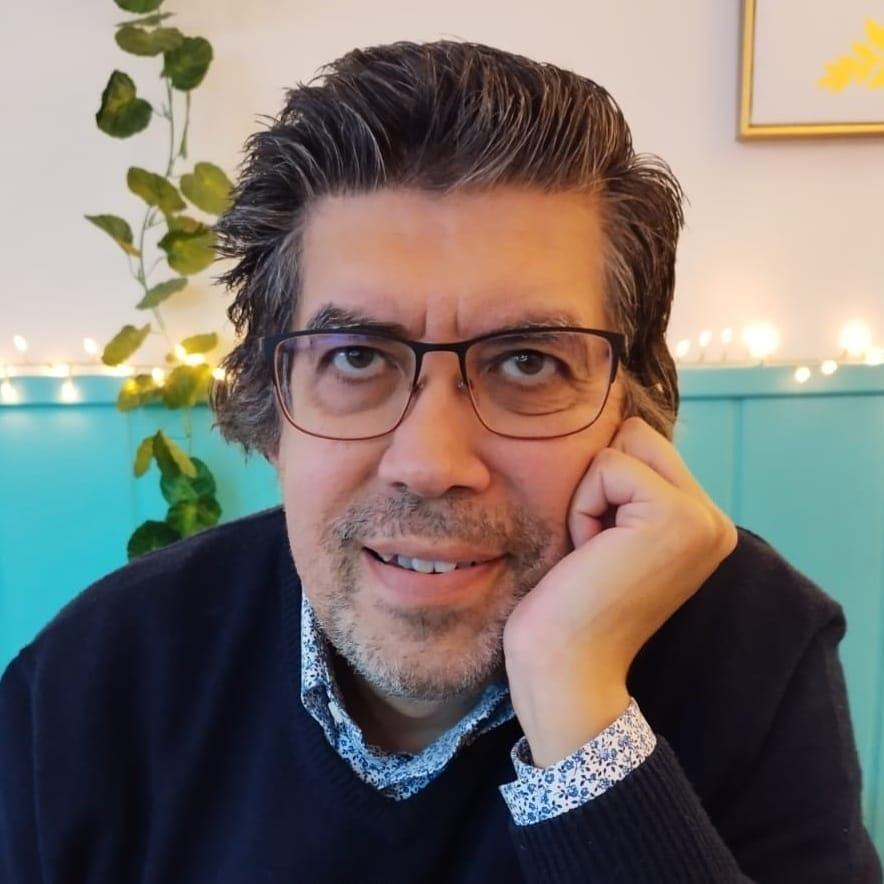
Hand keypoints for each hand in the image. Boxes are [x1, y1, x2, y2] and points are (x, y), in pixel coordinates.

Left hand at [503, 416, 737, 765]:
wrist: (566, 669)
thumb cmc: (571, 607)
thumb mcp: (611, 535)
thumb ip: (629, 491)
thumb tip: (617, 428)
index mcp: (702, 526)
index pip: (643, 448)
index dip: (602, 488)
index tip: (602, 550)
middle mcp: (715, 521)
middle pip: (636, 436)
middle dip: (598, 484)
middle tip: (597, 549)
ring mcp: (702, 519)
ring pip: (623, 445)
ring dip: (590, 496)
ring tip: (596, 553)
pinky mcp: (676, 517)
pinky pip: (608, 466)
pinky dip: (584, 508)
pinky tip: (592, 555)